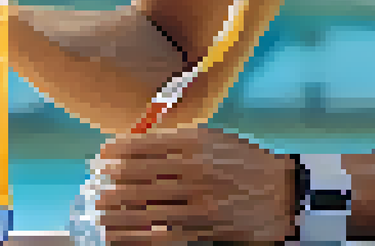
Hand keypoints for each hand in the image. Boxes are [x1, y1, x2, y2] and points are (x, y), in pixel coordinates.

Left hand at [93, 125, 296, 243]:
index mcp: (195, 141)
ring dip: (115, 211)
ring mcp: (198, 201)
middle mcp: (194, 169)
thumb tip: (133, 145)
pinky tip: (117, 236)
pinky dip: (134, 237)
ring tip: (99, 212)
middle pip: (136, 177)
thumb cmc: (244, 162)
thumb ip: (178, 140)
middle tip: (92, 187)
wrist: (282, 192)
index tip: (99, 158)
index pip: (141, 146)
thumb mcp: (214, 139)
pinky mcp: (203, 228)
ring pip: (143, 208)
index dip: (113, 153)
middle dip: (108, 183)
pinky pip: (160, 235)